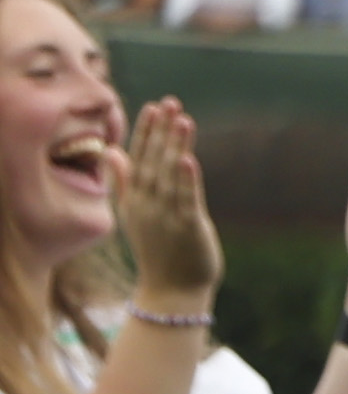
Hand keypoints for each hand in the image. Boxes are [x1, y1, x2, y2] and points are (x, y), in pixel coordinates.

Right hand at [114, 97, 213, 314]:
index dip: (146, 133)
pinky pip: (184, 200)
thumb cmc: (159, 250)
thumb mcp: (135, 213)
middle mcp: (146, 205)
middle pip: (152, 161)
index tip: (152, 107)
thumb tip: (114, 152)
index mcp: (135, 200)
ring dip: (174, 147)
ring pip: (168, 176)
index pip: (138, 159)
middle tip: (169, 103)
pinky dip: (185, 179)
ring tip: (182, 119)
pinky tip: (188, 158)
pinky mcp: (186, 228)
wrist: (171, 291)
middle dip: (161, 131)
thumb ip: (124, 182)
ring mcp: (165, 216)